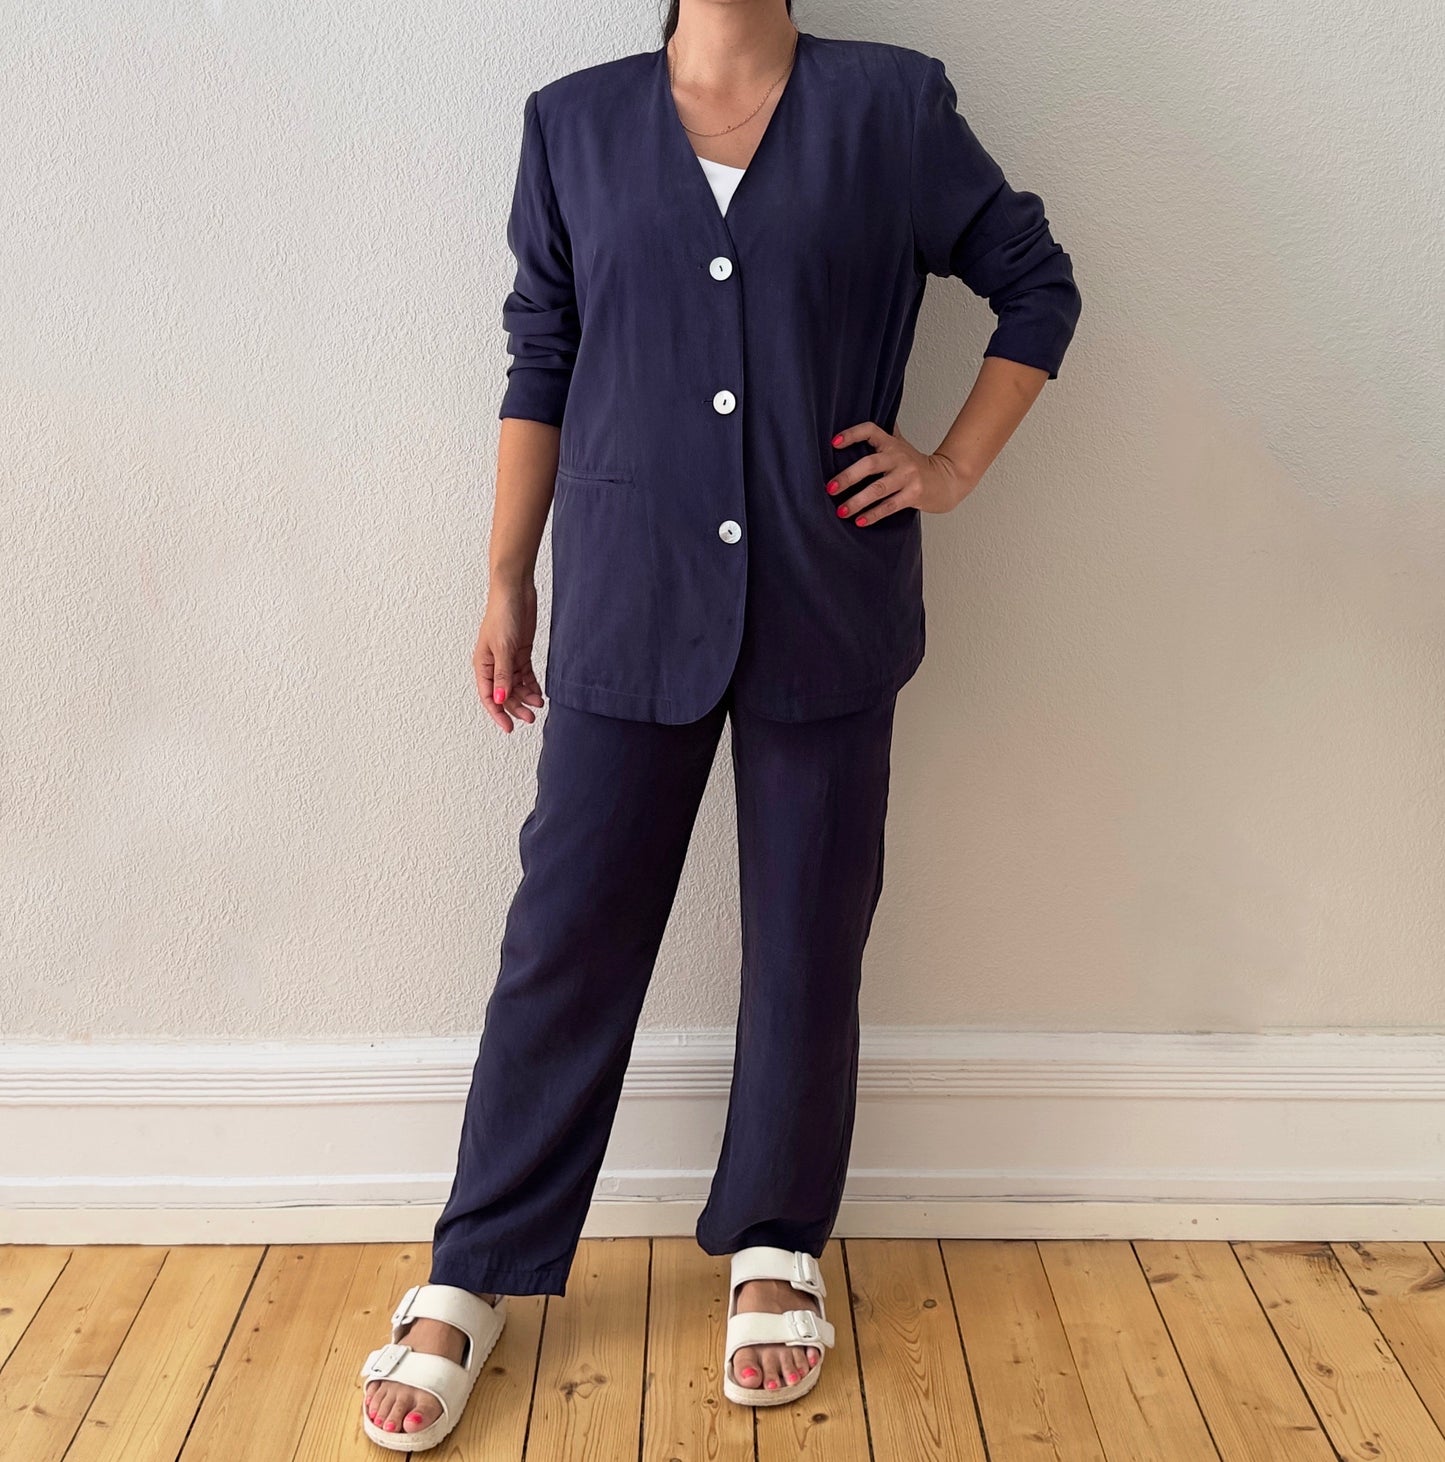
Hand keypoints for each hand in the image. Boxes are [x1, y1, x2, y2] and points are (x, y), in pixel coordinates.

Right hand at [474, 580, 544, 732]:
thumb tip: (501, 699)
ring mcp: (507, 659)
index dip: (498, 713)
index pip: (489, 696)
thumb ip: (503, 675)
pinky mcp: (520, 653)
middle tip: (531, 718)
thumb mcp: (503, 648)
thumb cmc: (502, 614)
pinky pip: (525, 675)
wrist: (516, 591)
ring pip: (516, 686)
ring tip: (539, 704)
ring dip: (526, 697)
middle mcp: (494, 665)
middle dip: (517, 707)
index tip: (509, 728)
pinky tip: (540, 693)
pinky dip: (532, 685)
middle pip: (504, 694)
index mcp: (482, 664)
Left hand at [826, 421, 977, 523]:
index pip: (870, 430)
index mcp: (892, 444)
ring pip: (878, 489)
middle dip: (848, 477)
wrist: (947, 479)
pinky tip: (859, 521)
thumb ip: (884, 435)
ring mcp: (908, 476)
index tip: (833, 442)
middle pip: (870, 464)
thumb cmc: (916, 464)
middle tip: (830, 488)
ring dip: (857, 501)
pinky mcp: (914, 494)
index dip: (852, 434)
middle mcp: (899, 457)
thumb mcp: (901, 445)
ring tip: (841, 511)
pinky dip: (873, 515)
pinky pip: (890, 506)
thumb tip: (862, 415)